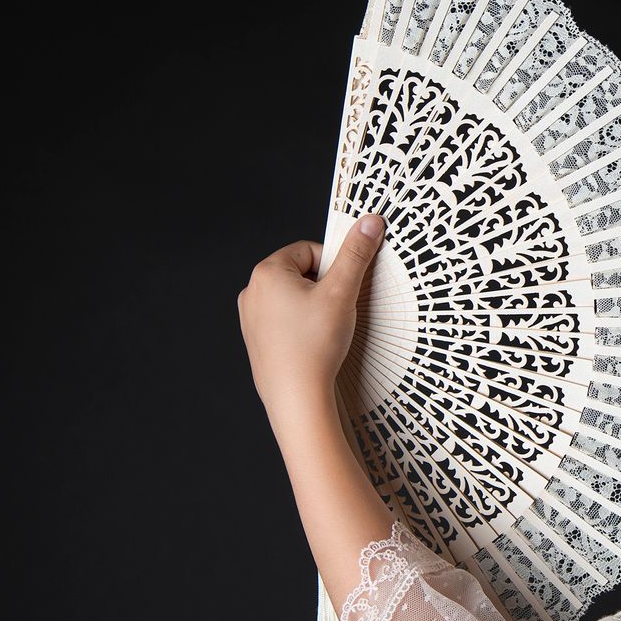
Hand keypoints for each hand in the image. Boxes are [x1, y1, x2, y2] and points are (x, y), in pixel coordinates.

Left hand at [238, 213, 385, 420]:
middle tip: (337, 310)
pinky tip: (313, 344)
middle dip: (322, 287)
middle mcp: (252, 292)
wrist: (297, 397)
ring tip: (325, 329)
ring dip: (313, 306)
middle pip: (299, 273)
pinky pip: (283, 321)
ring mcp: (250, 319)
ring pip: (292, 298)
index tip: (343, 287)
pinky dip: (301, 326)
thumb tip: (370, 222)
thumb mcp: (342, 292)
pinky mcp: (256, 341)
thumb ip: (356, 253)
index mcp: (267, 273)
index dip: (332, 266)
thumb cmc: (314, 346)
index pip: (307, 251)